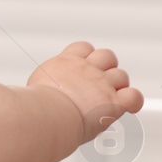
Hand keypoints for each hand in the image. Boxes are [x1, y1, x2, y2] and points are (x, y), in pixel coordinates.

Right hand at [27, 41, 143, 145]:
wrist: (47, 113)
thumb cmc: (35, 104)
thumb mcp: (34, 84)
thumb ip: (43, 82)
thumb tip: (26, 93)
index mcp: (66, 62)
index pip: (84, 47)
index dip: (87, 56)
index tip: (84, 66)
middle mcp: (86, 69)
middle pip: (107, 56)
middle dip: (106, 68)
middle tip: (99, 83)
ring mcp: (102, 84)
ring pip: (121, 75)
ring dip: (118, 85)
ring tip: (108, 98)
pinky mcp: (113, 102)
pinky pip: (134, 96)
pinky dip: (133, 100)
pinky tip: (128, 106)